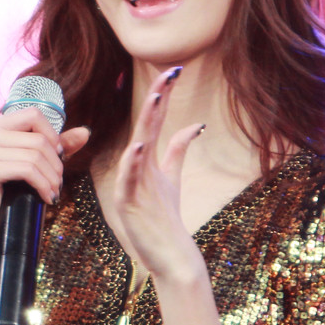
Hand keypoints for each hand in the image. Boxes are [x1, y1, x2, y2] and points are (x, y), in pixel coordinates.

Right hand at [0, 108, 89, 243]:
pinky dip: (43, 185)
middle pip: (37, 138)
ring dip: (52, 178)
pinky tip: (47, 198)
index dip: (52, 135)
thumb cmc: (11, 193)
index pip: (33, 115)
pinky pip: (27, 170)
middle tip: (58, 182)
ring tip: (54, 191)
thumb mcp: (36, 164)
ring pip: (35, 155)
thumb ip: (58, 146)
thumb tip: (85, 132)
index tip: (58, 156)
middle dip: (56, 163)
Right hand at [114, 67, 205, 280]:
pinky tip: (139, 145)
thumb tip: (197, 124)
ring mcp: (131, 184)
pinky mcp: (128, 204)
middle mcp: (137, 167)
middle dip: (158, 98)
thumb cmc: (164, 218)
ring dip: (147, 123)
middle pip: (147, 125)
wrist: (166, 254)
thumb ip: (179, 150)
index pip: (155, 120)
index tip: (175, 69)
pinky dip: (133, 162)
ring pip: (138, 147)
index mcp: (147, 160)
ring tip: (157, 99)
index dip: (164, 95)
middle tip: (168, 72)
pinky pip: (129, 179)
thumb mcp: (172, 178)